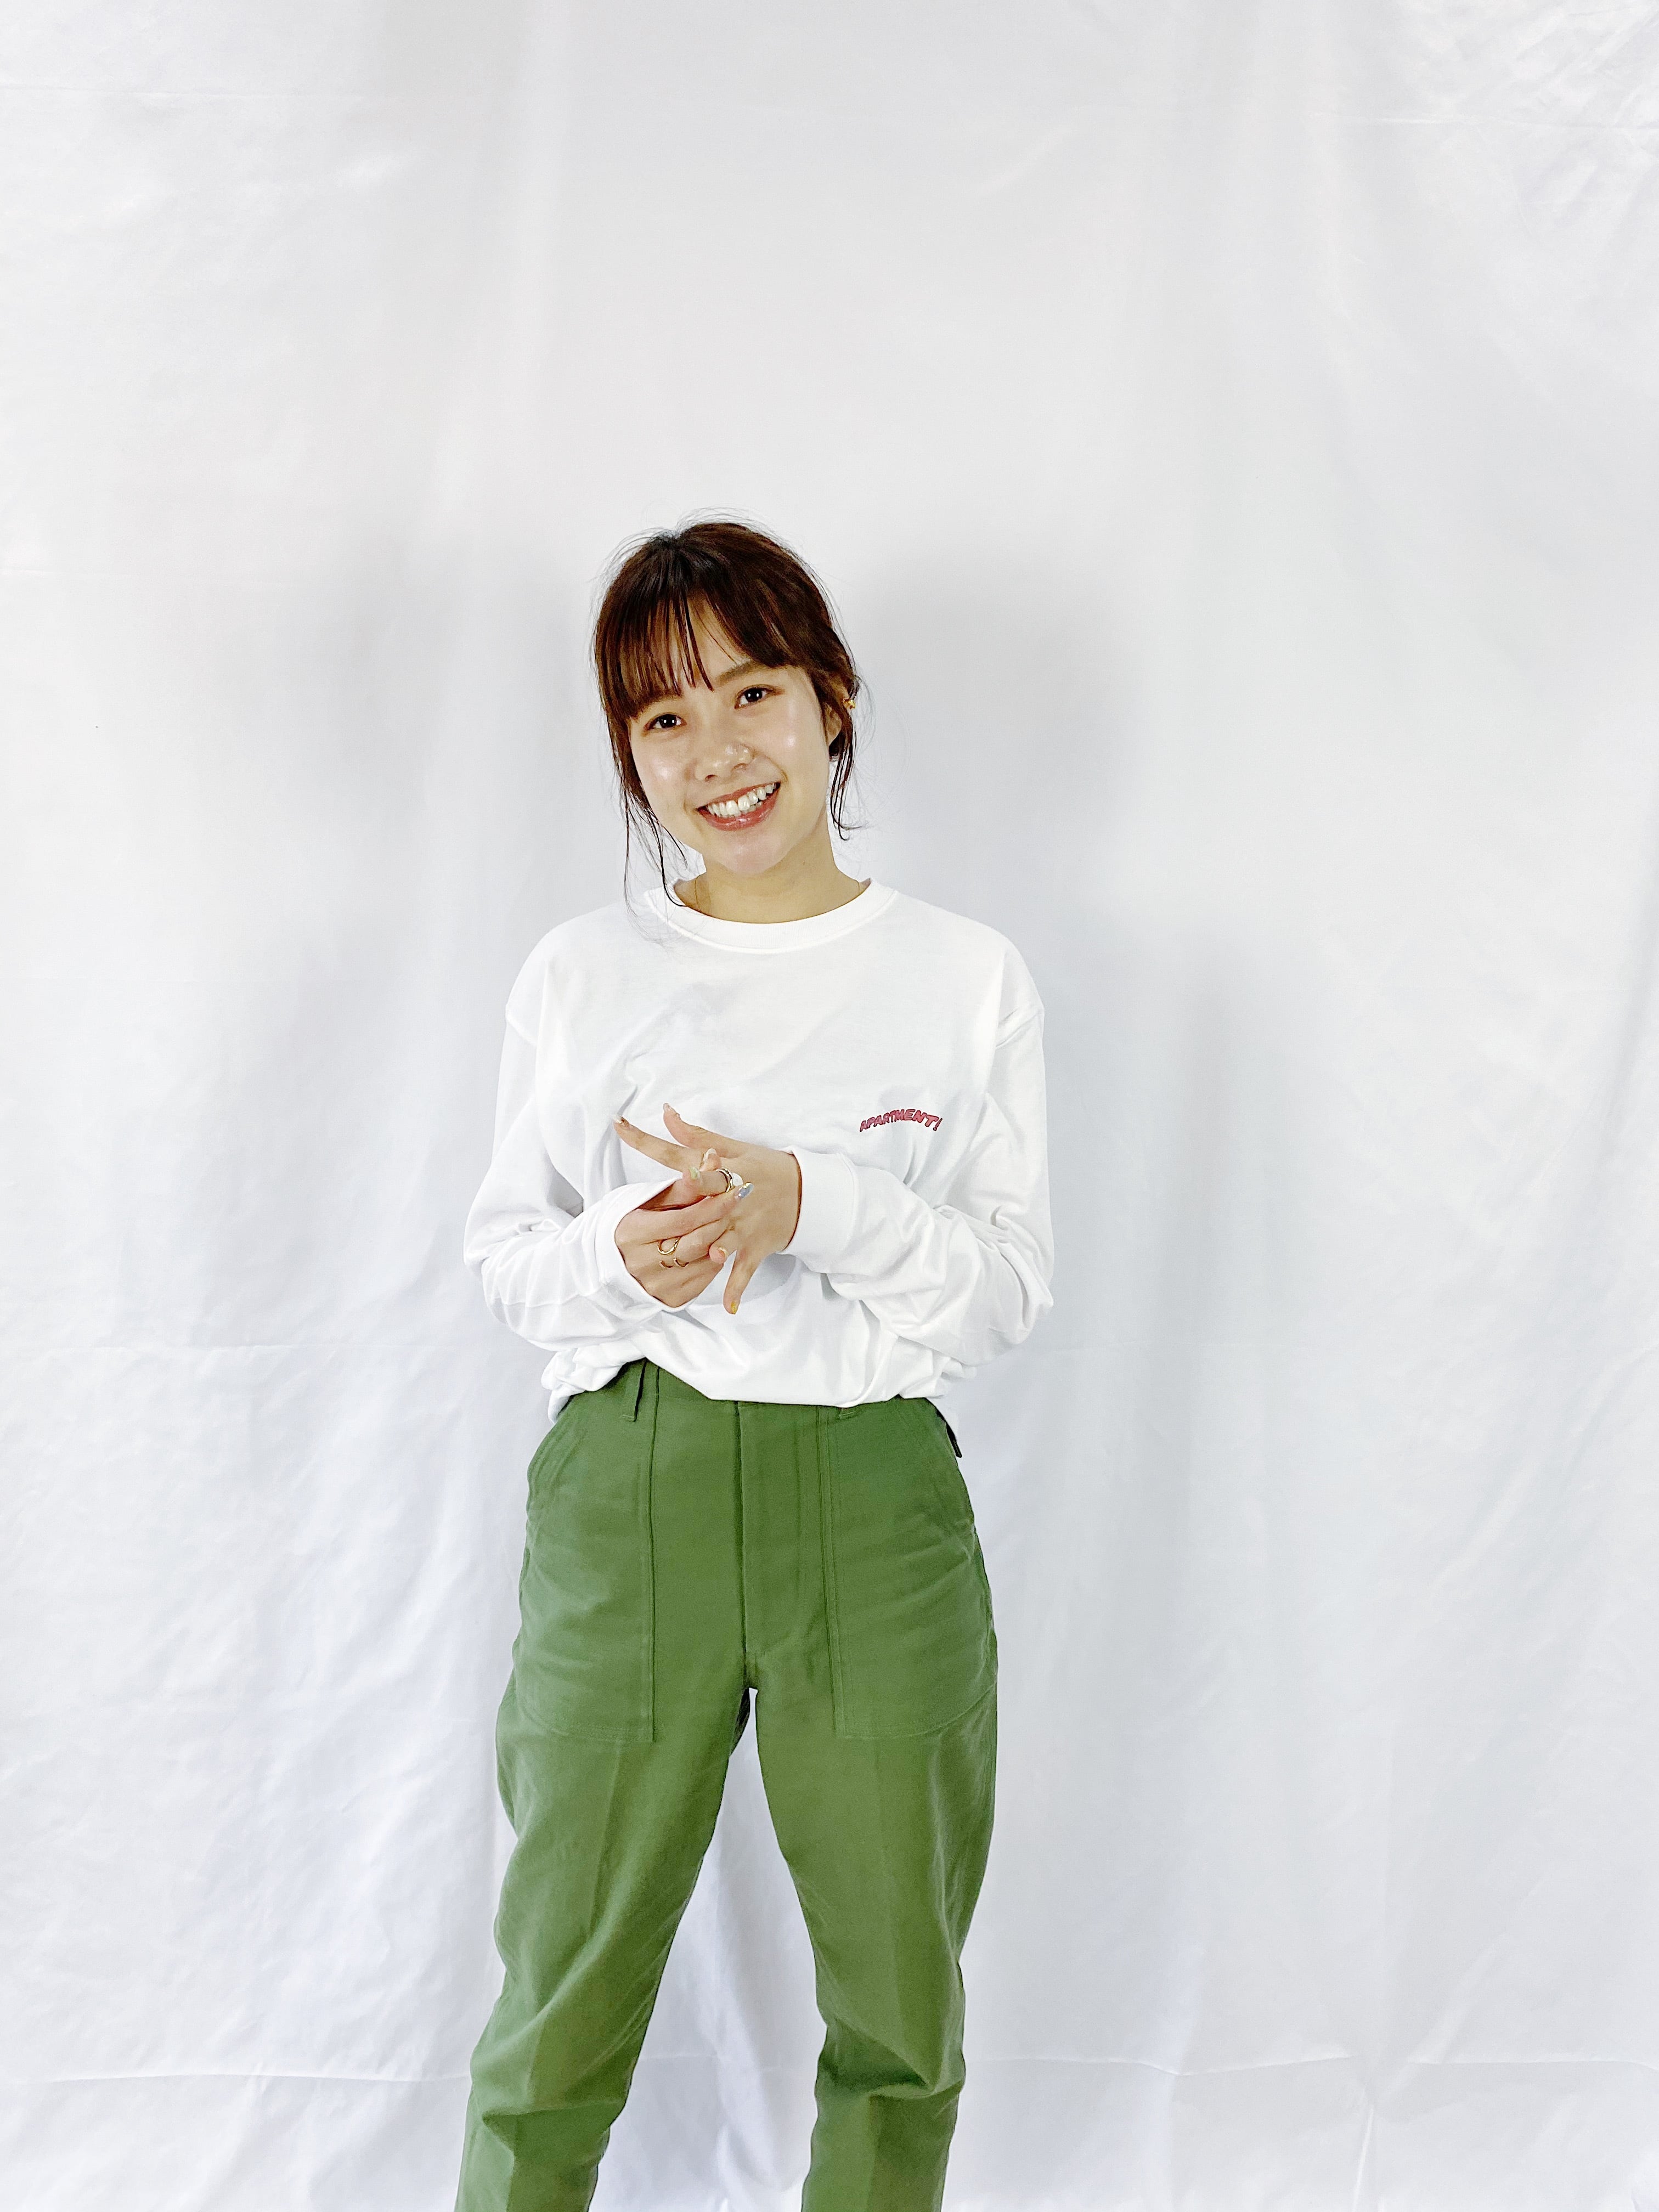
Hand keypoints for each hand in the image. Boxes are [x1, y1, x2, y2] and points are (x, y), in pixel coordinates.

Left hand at [613, 1105, 802, 1314]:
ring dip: (701, 1251)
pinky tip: (728, 1306)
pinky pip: (744, 1271)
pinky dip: (736, 1288)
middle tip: (645, 1227)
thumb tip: (666, 1112)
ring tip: (680, 1259)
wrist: (807, 1192)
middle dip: (677, 1216)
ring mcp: (743, 1227)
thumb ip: (696, 1135)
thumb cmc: (765, 1167)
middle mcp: (731, 1200)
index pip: (683, 1159)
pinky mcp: (755, 1248)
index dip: (649, 1143)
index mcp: (724, 1173)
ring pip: (717, 1241)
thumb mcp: (734, 1147)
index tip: (620, 1127)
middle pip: (698, 1209)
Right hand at [613, 1147, 743, 1307]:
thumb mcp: (652, 1199)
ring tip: (727, 1221)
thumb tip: (713, 1158)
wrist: (614, 1257)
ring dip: (721, 1240)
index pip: (683, 1220)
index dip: (712, 1204)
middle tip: (737, 1202)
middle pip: (696, 1242)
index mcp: (633, 1234)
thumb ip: (684, 1184)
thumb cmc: (635, 1220)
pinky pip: (704, 1279)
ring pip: (704, 1262)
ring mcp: (657, 1285)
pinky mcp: (671, 1299)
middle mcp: (642, 1264)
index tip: (736, 1189)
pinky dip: (715, 1259)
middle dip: (721, 1220)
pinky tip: (716, 1244)